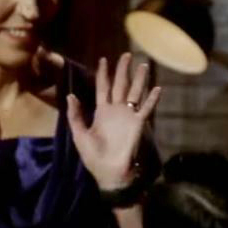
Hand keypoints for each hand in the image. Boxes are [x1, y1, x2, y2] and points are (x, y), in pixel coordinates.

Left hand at [67, 52, 161, 189]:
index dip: (103, 74)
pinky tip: (158, 88)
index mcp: (101, 112)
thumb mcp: (79, 135)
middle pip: (120, 85)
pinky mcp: (138, 124)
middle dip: (123, 70)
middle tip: (127, 54)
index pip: (102, 88)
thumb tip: (70, 95)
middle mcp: (116, 110)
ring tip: (143, 65)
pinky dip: (152, 99)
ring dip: (139, 79)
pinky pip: (146, 109)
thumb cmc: (93, 156)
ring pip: (135, 92)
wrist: (109, 173)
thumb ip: (75, 115)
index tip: (103, 59)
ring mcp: (128, 116)